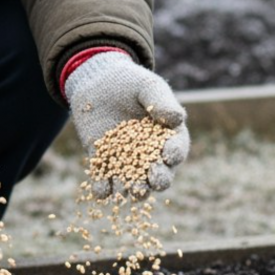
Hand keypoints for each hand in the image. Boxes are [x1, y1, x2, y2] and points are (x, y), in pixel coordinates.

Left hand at [64, 51, 189, 198]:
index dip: (175, 153)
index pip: (176, 148)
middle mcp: (150, 154)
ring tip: (133, 192)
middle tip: (155, 182)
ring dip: (133, 189)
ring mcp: (126, 161)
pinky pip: (104, 180)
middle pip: (159, 172)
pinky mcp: (102, 162)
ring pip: (133, 182)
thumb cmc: (130, 83)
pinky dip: (103, 189)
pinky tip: (101, 191)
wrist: (97, 82)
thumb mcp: (147, 87)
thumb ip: (161, 102)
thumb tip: (177, 119)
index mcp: (167, 136)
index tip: (169, 155)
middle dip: (159, 179)